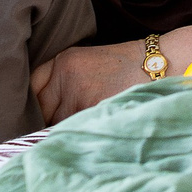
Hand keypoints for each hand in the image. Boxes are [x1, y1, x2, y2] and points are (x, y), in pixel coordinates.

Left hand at [31, 40, 149, 123]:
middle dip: (52, 118)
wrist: (158, 66)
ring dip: (68, 128)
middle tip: (72, 119)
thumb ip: (61, 82)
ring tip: (89, 121)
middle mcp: (66, 75)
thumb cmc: (124, 68)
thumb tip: (40, 114)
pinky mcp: (93, 109)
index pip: (33, 88)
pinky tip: (96, 126)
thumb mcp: (86, 63)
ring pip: (59, 123)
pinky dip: (83, 131)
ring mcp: (79, 93)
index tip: (44, 112)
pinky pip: (77, 128)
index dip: (37, 104)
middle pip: (42, 110)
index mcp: (63, 61)